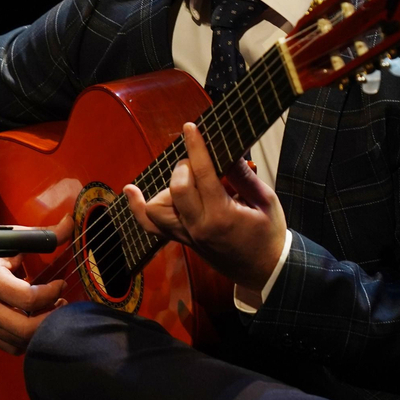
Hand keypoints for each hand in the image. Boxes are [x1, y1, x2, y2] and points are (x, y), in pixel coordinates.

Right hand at [0, 210, 71, 354]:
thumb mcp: (11, 239)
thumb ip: (43, 235)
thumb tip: (70, 222)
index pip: (29, 299)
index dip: (52, 293)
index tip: (61, 283)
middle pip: (25, 329)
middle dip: (50, 319)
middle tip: (61, 303)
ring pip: (19, 341)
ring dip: (41, 330)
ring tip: (51, 311)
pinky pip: (10, 346)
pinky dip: (27, 339)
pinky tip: (35, 323)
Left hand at [124, 122, 286, 292]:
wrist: (264, 270)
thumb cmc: (268, 235)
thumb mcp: (266, 202)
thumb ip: (244, 177)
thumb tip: (230, 152)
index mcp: (222, 216)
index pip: (203, 174)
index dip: (195, 147)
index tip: (190, 128)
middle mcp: (199, 227)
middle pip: (176, 187)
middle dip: (186, 167)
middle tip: (202, 164)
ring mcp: (187, 236)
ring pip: (157, 207)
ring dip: (168, 186)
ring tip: (188, 181)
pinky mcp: (182, 240)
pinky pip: (151, 226)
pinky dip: (139, 208)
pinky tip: (131, 190)